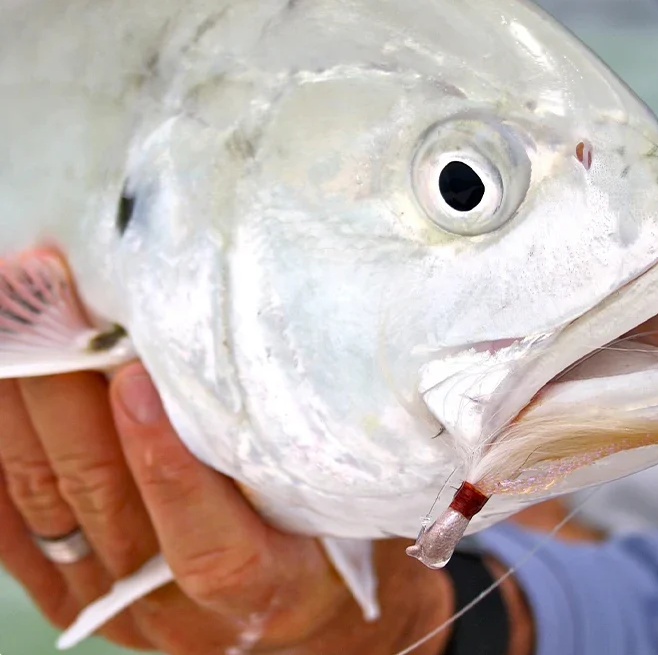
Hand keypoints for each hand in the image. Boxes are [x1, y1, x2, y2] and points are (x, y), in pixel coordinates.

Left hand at [0, 362, 459, 652]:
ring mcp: (114, 603)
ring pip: (51, 504)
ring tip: (16, 318)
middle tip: (53, 304)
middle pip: (104, 503)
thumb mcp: (354, 504)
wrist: (313, 630)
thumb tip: (297, 336)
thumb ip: (317, 445)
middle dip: (66, 397)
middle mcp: (177, 610)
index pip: (207, 545)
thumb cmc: (343, 543)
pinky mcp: (73, 595)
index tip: (137, 380)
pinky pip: (15, 533)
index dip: (164, 466)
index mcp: (266, 588)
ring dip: (21, 410)